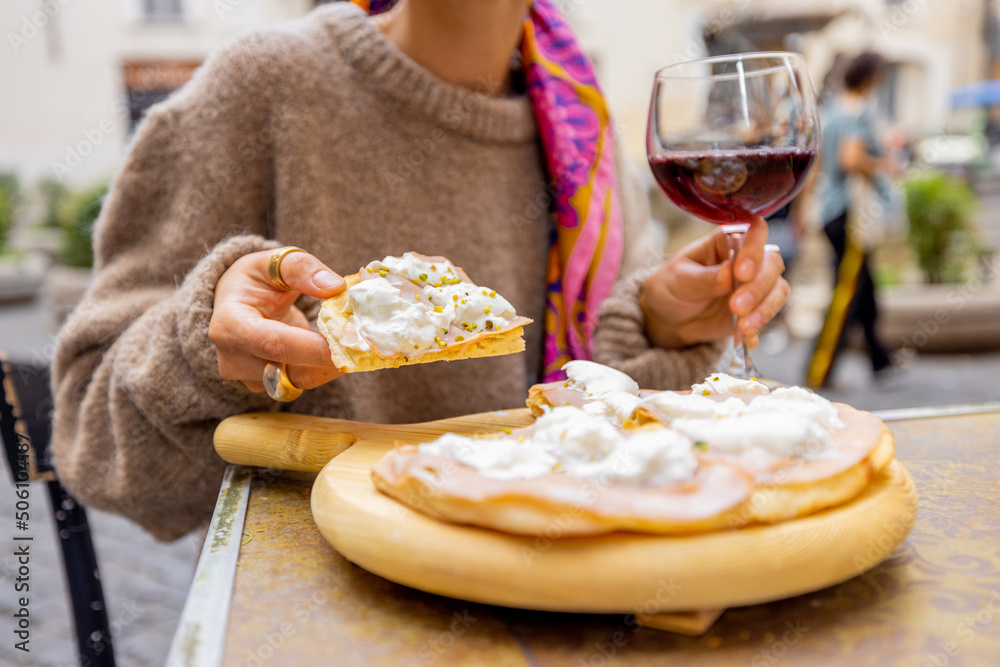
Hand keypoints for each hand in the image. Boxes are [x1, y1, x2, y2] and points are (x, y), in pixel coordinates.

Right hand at [209, 249, 345, 393]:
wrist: (234, 302)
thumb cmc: (253, 280)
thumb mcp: (271, 262)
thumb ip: (301, 268)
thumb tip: (335, 286)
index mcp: (231, 325)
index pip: (275, 344)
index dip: (314, 348)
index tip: (350, 341)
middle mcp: (234, 359)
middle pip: (290, 371)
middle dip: (331, 360)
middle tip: (366, 344)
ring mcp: (249, 378)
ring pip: (299, 382)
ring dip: (330, 366)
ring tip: (356, 344)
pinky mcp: (266, 386)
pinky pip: (301, 382)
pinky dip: (324, 368)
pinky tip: (341, 350)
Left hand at [639, 219, 788, 349]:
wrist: (670, 318)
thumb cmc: (672, 288)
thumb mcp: (680, 280)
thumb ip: (705, 278)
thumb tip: (729, 273)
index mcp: (726, 241)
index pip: (753, 232)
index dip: (754, 249)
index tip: (741, 272)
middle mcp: (747, 259)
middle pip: (771, 263)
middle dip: (758, 287)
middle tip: (736, 306)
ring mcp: (755, 284)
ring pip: (778, 289)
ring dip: (764, 308)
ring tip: (742, 326)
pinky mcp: (757, 307)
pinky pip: (770, 313)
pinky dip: (760, 326)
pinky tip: (746, 337)